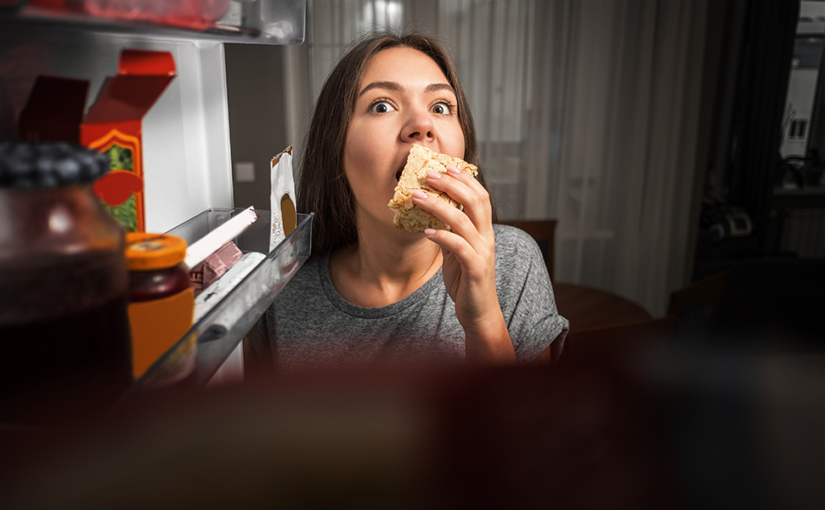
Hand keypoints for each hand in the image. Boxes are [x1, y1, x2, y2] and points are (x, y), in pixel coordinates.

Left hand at [411, 165, 515, 361]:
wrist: (478, 313)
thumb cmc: (466, 281)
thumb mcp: (455, 252)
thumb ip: (449, 232)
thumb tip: (431, 214)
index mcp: (484, 230)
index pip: (479, 196)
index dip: (464, 179)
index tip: (444, 166)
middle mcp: (487, 237)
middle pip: (475, 200)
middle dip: (451, 184)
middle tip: (427, 174)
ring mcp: (483, 252)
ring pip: (462, 220)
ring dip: (437, 206)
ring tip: (416, 197)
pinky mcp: (476, 269)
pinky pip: (459, 247)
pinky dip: (442, 236)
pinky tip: (426, 232)